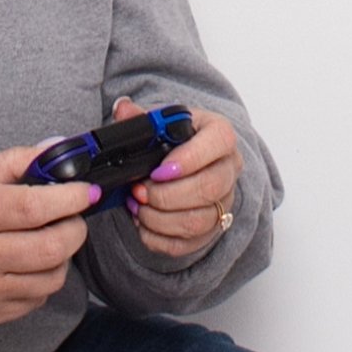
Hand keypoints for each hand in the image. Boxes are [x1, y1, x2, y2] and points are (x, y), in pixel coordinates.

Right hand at [0, 146, 100, 328]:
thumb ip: (13, 162)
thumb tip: (54, 150)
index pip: (33, 207)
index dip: (69, 198)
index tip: (85, 191)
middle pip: (51, 247)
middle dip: (75, 228)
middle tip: (73, 215)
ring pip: (51, 278)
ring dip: (62, 256)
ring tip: (49, 239)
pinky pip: (36, 300)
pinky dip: (42, 279)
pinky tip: (29, 263)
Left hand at [113, 96, 242, 261]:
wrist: (186, 163)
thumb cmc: (175, 142)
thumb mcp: (161, 124)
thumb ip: (141, 118)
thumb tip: (122, 108)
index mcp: (220, 135)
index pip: (219, 142)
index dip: (189, 158)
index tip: (159, 170)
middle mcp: (229, 169)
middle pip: (210, 188)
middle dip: (167, 195)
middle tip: (139, 191)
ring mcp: (223, 202)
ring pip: (199, 220)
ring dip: (160, 218)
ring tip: (137, 207)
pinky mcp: (211, 229)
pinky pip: (188, 243)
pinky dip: (159, 237)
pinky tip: (143, 223)